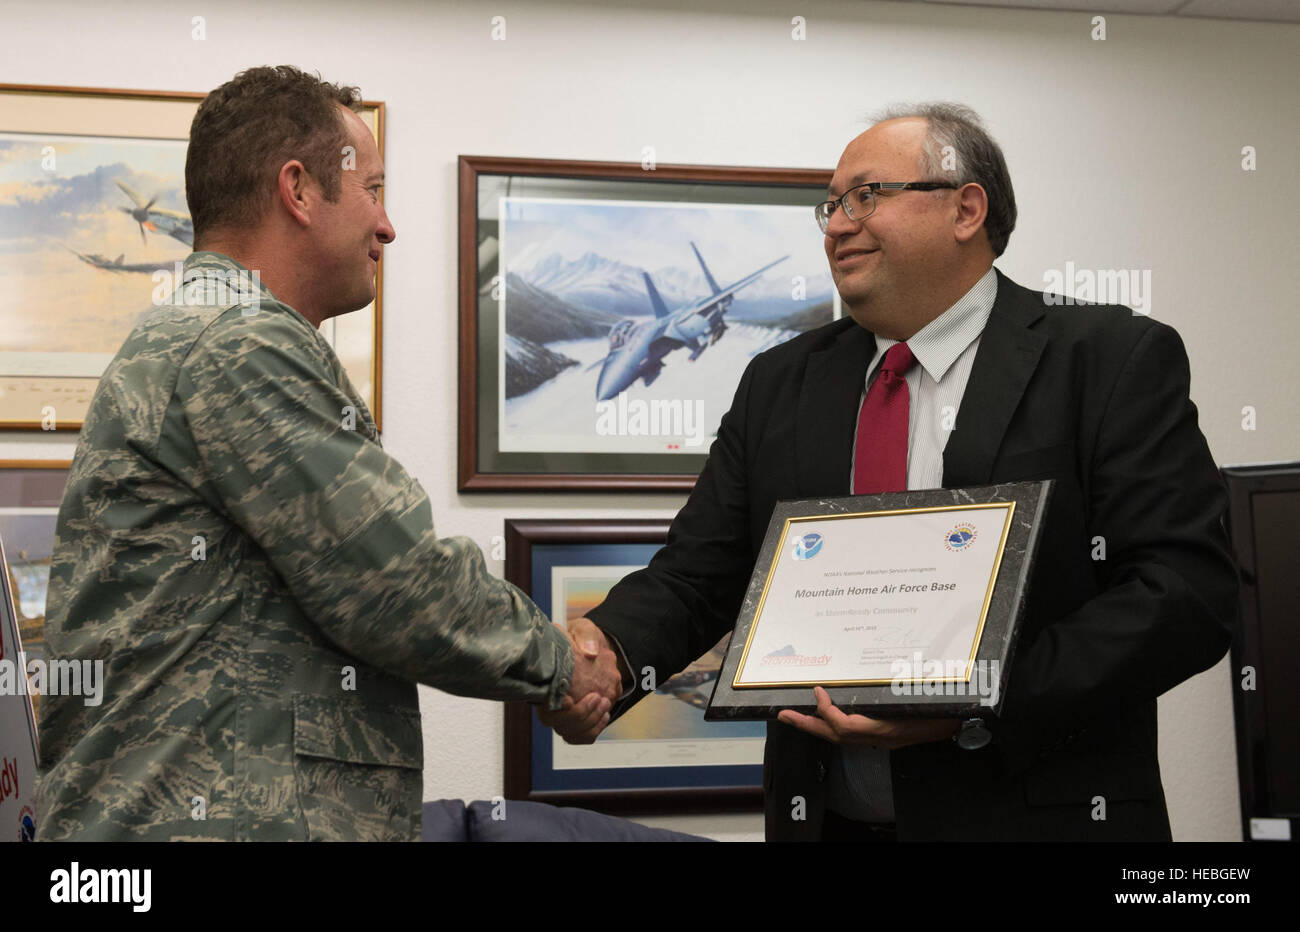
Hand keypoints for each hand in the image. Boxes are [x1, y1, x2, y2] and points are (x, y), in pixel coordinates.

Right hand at [537, 618, 624, 743]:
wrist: (593, 650)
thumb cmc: (583, 638)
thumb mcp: (584, 629)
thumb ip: (586, 636)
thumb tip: (591, 652)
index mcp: (546, 680)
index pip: (543, 703)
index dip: (556, 707)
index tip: (570, 700)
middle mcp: (550, 701)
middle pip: (557, 723)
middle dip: (580, 714)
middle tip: (597, 696)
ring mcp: (563, 713)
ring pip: (570, 733)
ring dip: (589, 722)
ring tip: (604, 702)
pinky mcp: (577, 720)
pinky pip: (581, 737)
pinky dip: (594, 730)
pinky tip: (605, 713)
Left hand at [777, 686, 959, 748]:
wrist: (962, 724)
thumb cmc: (944, 707)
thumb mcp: (920, 694)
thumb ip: (895, 688)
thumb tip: (865, 672)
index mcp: (887, 729)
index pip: (847, 726)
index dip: (827, 711)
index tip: (818, 691)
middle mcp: (880, 738)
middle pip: (835, 736)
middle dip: (807, 725)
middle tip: (783, 716)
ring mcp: (882, 740)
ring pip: (841, 737)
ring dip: (817, 726)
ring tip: (795, 716)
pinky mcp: (884, 737)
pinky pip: (851, 735)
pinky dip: (834, 725)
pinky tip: (825, 715)